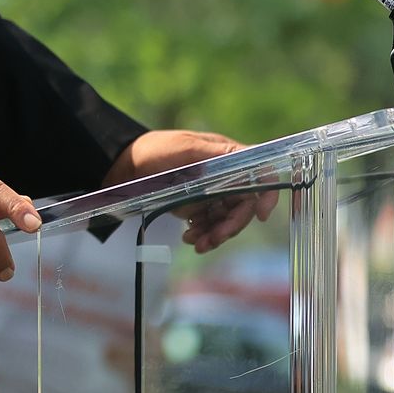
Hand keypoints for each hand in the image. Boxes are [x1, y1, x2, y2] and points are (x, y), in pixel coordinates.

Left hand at [103, 129, 278, 252]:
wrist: (126, 166)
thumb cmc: (156, 149)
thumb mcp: (184, 148)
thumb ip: (214, 156)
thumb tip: (246, 158)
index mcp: (228, 157)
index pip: (260, 174)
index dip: (267, 194)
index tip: (261, 215)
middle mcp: (226, 176)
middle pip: (244, 206)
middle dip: (231, 226)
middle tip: (212, 240)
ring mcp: (213, 193)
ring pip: (227, 220)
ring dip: (216, 235)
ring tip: (196, 244)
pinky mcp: (199, 207)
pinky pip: (210, 225)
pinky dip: (203, 234)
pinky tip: (189, 238)